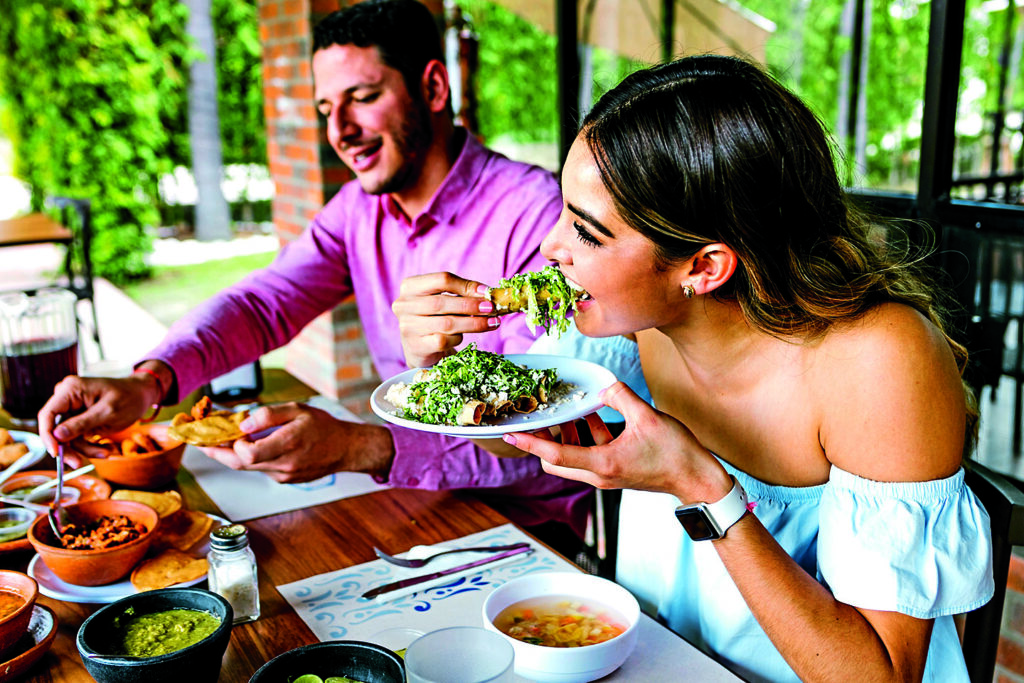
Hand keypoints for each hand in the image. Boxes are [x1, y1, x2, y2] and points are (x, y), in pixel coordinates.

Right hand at [38, 374, 158, 462]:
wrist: (142, 396)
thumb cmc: (129, 398)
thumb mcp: (108, 412)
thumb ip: (82, 423)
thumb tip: (56, 435)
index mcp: (70, 390)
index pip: (47, 414)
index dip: (47, 435)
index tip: (55, 454)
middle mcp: (66, 398)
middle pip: (55, 429)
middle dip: (68, 447)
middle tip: (78, 464)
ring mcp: (72, 409)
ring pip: (67, 438)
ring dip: (85, 449)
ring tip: (107, 452)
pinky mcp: (78, 420)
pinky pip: (77, 439)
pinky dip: (90, 446)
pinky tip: (107, 448)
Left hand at [199, 402, 394, 482]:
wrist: (345, 449)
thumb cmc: (323, 427)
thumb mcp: (297, 410)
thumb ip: (269, 415)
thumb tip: (242, 424)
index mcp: (288, 444)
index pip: (247, 453)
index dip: (232, 443)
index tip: (228, 430)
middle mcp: (284, 464)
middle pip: (240, 464)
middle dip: (218, 452)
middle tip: (202, 442)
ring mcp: (283, 476)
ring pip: (249, 467)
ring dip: (234, 455)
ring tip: (224, 439)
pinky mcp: (284, 480)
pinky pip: (261, 469)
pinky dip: (252, 458)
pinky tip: (252, 446)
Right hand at [391, 271, 499, 367]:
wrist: (420, 348)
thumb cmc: (435, 318)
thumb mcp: (444, 300)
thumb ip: (461, 293)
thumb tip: (487, 293)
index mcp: (410, 286)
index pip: (441, 280)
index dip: (467, 286)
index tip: (486, 292)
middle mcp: (404, 305)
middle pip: (442, 302)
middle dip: (471, 305)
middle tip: (491, 308)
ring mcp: (407, 327)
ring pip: (446, 323)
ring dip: (473, 323)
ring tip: (492, 323)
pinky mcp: (415, 346)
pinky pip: (443, 340)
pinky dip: (458, 338)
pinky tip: (463, 337)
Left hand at [504, 382, 729, 498]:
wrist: (696, 479)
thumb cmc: (675, 453)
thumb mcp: (647, 417)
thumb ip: (620, 396)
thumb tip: (603, 386)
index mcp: (602, 464)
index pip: (555, 454)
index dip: (531, 442)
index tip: (511, 433)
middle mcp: (599, 474)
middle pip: (555, 461)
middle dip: (544, 438)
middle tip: (542, 415)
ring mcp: (606, 475)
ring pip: (571, 458)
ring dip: (566, 436)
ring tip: (569, 411)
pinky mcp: (615, 470)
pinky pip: (589, 454)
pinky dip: (585, 436)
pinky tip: (592, 415)